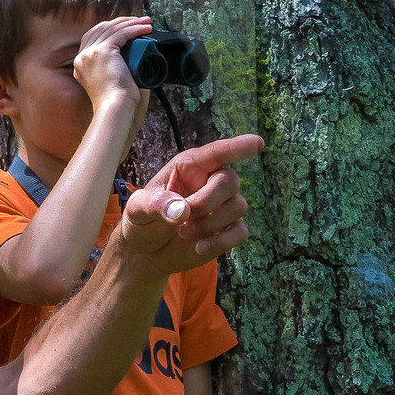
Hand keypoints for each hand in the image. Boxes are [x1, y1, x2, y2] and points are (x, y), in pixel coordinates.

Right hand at [72, 14, 151, 130]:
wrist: (114, 108)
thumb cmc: (116, 101)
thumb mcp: (108, 82)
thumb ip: (111, 70)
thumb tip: (131, 60)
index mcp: (80, 63)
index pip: (93, 36)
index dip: (110, 27)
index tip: (127, 25)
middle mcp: (82, 56)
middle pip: (102, 28)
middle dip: (122, 21)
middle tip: (140, 20)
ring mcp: (90, 53)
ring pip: (112, 29)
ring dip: (132, 23)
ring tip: (147, 22)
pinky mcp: (101, 52)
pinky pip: (120, 33)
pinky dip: (135, 28)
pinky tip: (145, 28)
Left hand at [119, 132, 262, 276]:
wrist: (146, 251)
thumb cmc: (142, 220)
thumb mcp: (136, 209)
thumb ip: (154, 204)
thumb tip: (182, 210)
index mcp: (190, 166)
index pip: (218, 152)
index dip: (238, 147)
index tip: (257, 143)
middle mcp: (210, 181)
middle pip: (230, 181)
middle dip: (207, 201)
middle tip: (184, 217)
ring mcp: (222, 207)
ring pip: (238, 206)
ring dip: (210, 223)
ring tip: (183, 232)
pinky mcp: (228, 230)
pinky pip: (240, 232)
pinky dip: (220, 242)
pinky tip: (198, 247)